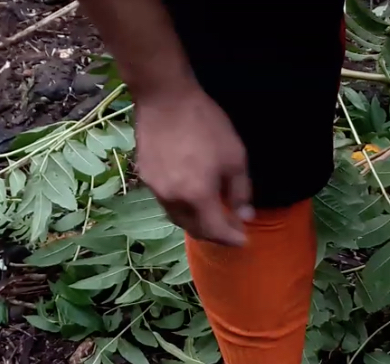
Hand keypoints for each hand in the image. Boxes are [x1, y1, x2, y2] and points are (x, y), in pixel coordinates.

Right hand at [134, 85, 252, 245]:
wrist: (164, 97)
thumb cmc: (205, 124)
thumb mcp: (235, 158)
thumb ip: (241, 192)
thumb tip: (244, 216)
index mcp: (197, 197)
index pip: (216, 231)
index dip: (232, 238)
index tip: (244, 240)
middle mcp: (172, 199)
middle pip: (194, 229)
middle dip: (215, 235)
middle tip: (231, 231)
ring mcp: (155, 188)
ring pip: (178, 218)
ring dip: (197, 223)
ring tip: (213, 217)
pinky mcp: (145, 176)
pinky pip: (166, 202)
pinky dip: (183, 208)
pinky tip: (193, 199)